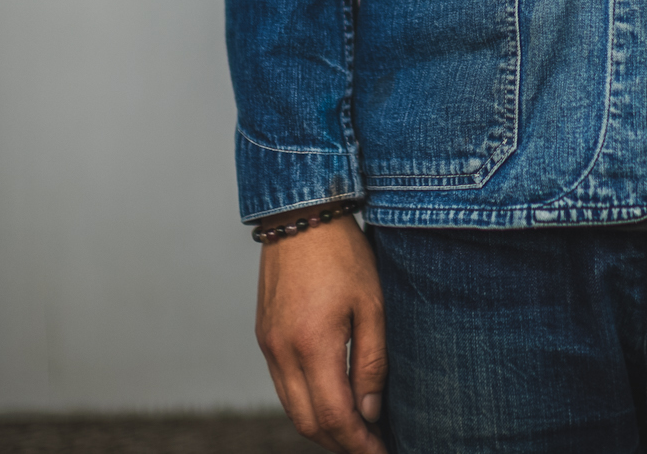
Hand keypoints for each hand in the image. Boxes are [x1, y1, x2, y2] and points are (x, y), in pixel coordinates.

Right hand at [254, 211, 387, 452]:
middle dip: (341, 443)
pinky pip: (283, 386)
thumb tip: (370, 412)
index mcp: (312, 344)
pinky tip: (333, 397)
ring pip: (293, 409)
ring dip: (323, 426)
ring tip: (357, 427)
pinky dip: (307, 403)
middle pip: (309, 423)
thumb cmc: (343, 254)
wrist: (300, 215)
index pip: (335, 417)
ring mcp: (269, 345)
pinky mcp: (264, 336)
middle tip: (373, 443)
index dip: (359, 443)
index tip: (381, 452)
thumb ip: (372, 362)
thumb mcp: (372, 304)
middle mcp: (282, 351)